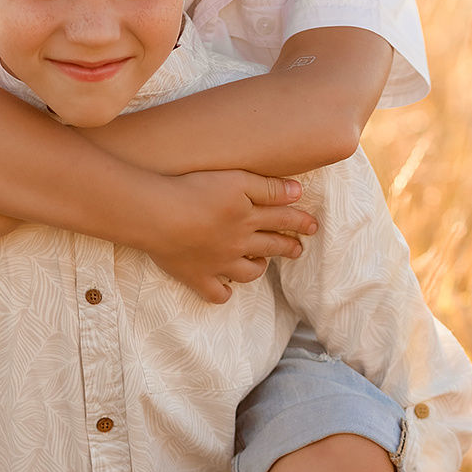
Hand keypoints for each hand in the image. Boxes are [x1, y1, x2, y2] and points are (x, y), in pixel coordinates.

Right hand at [147, 172, 316, 304]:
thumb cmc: (194, 189)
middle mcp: (239, 244)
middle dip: (288, 247)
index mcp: (249, 217)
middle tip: (298, 249)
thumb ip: (268, 187)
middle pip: (270, 246)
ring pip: (248, 272)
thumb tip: (298, 193)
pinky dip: (223, 293)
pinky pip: (216, 293)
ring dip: (258, 268)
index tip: (313, 226)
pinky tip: (226, 290)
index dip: (300, 222)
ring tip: (262, 264)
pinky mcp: (197, 276)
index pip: (282, 219)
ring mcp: (219, 263)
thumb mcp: (236, 179)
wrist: (159, 216)